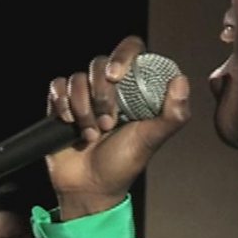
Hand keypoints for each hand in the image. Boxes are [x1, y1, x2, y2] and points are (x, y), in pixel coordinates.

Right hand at [46, 35, 190, 219]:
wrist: (89, 187)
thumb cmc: (123, 164)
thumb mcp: (152, 139)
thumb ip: (173, 114)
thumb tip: (180, 80)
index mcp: (134, 88)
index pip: (130, 50)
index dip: (122, 56)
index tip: (116, 77)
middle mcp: (108, 87)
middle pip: (99, 63)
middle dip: (101, 95)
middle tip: (107, 123)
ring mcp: (83, 95)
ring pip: (76, 78)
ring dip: (82, 108)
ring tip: (91, 133)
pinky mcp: (61, 104)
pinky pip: (57, 87)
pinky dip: (62, 105)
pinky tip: (70, 124)